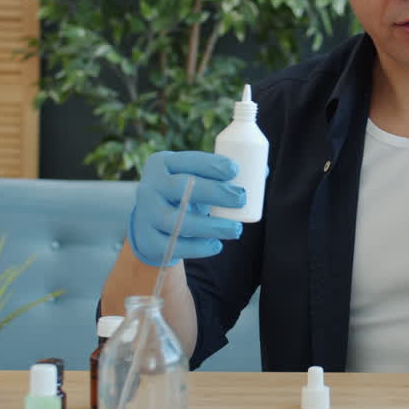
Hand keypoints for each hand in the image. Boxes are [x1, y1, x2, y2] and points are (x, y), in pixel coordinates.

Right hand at [128, 151, 245, 266]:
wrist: (153, 225)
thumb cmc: (185, 195)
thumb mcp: (195, 179)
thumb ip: (222, 174)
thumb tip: (262, 171)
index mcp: (162, 163)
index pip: (187, 160)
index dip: (211, 164)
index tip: (235, 170)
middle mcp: (149, 186)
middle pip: (182, 188)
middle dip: (215, 192)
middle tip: (241, 198)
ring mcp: (145, 215)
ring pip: (177, 221)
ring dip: (210, 226)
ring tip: (236, 229)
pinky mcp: (148, 241)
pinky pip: (173, 246)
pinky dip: (197, 248)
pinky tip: (216, 245)